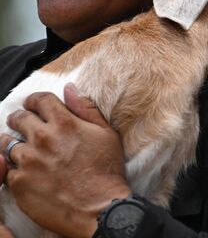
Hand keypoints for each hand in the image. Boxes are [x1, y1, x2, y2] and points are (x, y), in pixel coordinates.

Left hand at [0, 83, 131, 237]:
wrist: (99, 208)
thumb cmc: (107, 172)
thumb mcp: (106, 134)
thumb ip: (86, 109)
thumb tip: (70, 89)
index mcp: (64, 124)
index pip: (39, 100)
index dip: (34, 101)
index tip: (34, 106)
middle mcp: (43, 139)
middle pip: (18, 118)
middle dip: (20, 118)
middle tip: (24, 125)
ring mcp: (28, 161)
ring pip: (7, 144)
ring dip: (14, 144)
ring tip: (24, 151)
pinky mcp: (19, 183)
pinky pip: (7, 170)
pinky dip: (15, 169)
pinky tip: (28, 173)